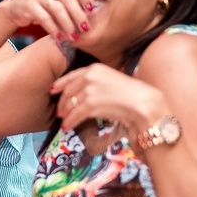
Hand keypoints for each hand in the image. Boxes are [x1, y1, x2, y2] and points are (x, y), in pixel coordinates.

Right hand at [0, 0, 91, 42]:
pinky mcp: (29, 4)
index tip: (92, 10)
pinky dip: (54, 29)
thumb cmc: (43, 3)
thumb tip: (94, 9)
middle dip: (79, 15)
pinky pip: (45, 18)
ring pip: (57, 9)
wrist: (16, 8)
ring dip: (68, 25)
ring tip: (74, 37)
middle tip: (85, 28)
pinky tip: (60, 37)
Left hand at [49, 64, 167, 133]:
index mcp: (95, 68)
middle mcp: (90, 76)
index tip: (53, 89)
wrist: (143, 102)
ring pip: (70, 104)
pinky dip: (69, 122)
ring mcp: (89, 90)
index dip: (60, 84)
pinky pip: (74, 115)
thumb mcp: (113, 81)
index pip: (72, 76)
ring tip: (64, 121)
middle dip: (62, 102)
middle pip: (68, 91)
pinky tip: (68, 127)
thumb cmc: (133, 94)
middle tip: (59, 112)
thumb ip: (98, 83)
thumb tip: (85, 93)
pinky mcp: (90, 104)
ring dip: (66, 115)